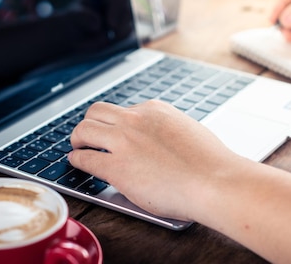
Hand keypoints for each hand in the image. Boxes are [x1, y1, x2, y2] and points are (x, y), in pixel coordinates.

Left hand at [68, 100, 241, 220]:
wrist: (213, 181)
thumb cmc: (210, 163)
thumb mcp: (188, 130)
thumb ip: (168, 129)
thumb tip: (160, 139)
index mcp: (155, 109)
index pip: (123, 110)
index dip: (115, 123)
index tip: (112, 132)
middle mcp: (135, 119)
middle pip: (96, 111)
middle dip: (89, 124)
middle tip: (86, 137)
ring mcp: (123, 142)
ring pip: (84, 130)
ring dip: (77, 139)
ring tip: (77, 148)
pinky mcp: (116, 168)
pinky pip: (84, 159)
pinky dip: (76, 160)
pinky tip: (77, 164)